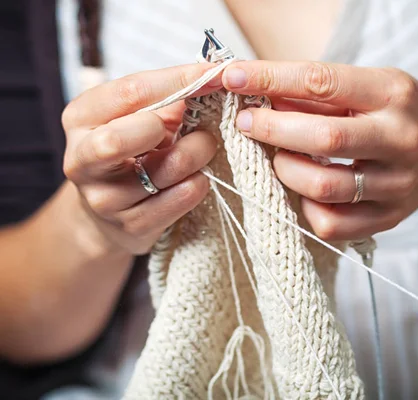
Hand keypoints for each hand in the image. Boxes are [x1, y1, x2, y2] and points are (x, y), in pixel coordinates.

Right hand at [62, 64, 221, 254]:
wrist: (110, 216)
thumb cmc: (134, 153)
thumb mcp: (141, 117)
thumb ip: (171, 97)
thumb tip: (217, 77)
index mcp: (81, 118)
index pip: (130, 91)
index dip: (179, 80)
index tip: (215, 74)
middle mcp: (83, 158)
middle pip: (118, 139)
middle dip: (167, 127)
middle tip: (196, 125)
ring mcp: (105, 198)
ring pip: (164, 169)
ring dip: (198, 153)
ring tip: (204, 148)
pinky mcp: (133, 225)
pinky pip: (182, 197)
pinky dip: (200, 181)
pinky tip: (198, 176)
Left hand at [222, 61, 417, 239]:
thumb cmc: (400, 112)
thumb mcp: (372, 86)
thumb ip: (321, 92)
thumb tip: (262, 94)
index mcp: (394, 94)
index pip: (322, 83)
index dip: (271, 80)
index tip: (233, 78)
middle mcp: (401, 139)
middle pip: (324, 139)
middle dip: (273, 130)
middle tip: (247, 124)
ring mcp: (398, 184)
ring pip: (325, 187)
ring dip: (286, 170)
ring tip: (278, 157)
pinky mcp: (389, 218)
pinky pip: (333, 224)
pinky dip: (306, 208)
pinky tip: (305, 191)